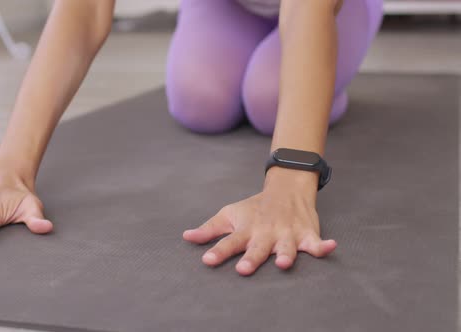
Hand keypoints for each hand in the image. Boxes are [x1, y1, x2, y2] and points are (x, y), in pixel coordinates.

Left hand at [182, 167, 336, 275]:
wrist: (286, 188)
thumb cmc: (254, 208)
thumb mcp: (230, 215)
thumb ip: (209, 229)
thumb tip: (186, 237)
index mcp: (246, 230)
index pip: (229, 242)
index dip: (218, 251)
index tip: (207, 260)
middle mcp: (266, 233)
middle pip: (257, 248)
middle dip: (251, 258)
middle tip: (243, 269)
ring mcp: (287, 233)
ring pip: (287, 247)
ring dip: (286, 254)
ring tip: (283, 263)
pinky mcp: (306, 234)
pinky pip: (316, 242)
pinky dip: (324, 246)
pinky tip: (330, 247)